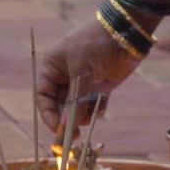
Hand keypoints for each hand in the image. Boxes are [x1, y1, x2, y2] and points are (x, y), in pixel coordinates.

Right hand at [36, 20, 143, 134]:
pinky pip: (93, 106)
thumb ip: (74, 100)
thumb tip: (67, 127)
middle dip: (66, 120)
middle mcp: (65, 77)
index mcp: (52, 68)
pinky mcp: (100, 86)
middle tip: (73, 136)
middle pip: (59, 106)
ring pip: (77, 108)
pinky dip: (96, 110)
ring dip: (82, 115)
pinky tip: (102, 107)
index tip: (58, 129)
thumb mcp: (81, 71)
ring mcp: (83, 82)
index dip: (49, 114)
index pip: (43, 96)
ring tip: (91, 114)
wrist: (126, 32)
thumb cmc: (96, 44)